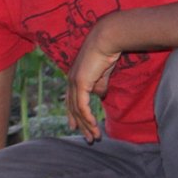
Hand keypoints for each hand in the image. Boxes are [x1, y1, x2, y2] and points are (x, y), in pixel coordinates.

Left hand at [65, 20, 119, 141]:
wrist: (107, 39)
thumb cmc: (107, 52)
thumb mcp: (103, 73)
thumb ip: (100, 85)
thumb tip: (100, 96)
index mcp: (74, 77)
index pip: (70, 100)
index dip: (73, 114)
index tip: (75, 127)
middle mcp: (71, 80)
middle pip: (73, 108)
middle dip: (81, 125)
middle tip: (88, 138)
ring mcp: (74, 82)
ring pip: (78, 110)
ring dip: (87, 125)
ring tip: (94, 137)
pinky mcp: (80, 83)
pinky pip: (82, 106)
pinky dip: (87, 118)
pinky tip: (94, 126)